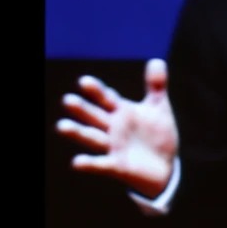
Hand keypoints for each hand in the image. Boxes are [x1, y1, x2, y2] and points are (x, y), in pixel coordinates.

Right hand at [57, 58, 178, 199]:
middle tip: (68, 100)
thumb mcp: (159, 109)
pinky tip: (77, 162)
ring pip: (92, 137)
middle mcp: (113, 128)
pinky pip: (101, 165)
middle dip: (83, 109)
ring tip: (62, 126)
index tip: (84, 81)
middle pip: (95, 116)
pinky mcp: (117, 166)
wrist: (164, 167)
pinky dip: (90, 163)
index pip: (107, 98)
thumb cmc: (157, 135)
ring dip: (78, 132)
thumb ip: (155, 87)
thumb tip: (157, 61)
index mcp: (121, 112)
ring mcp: (113, 147)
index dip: (97, 90)